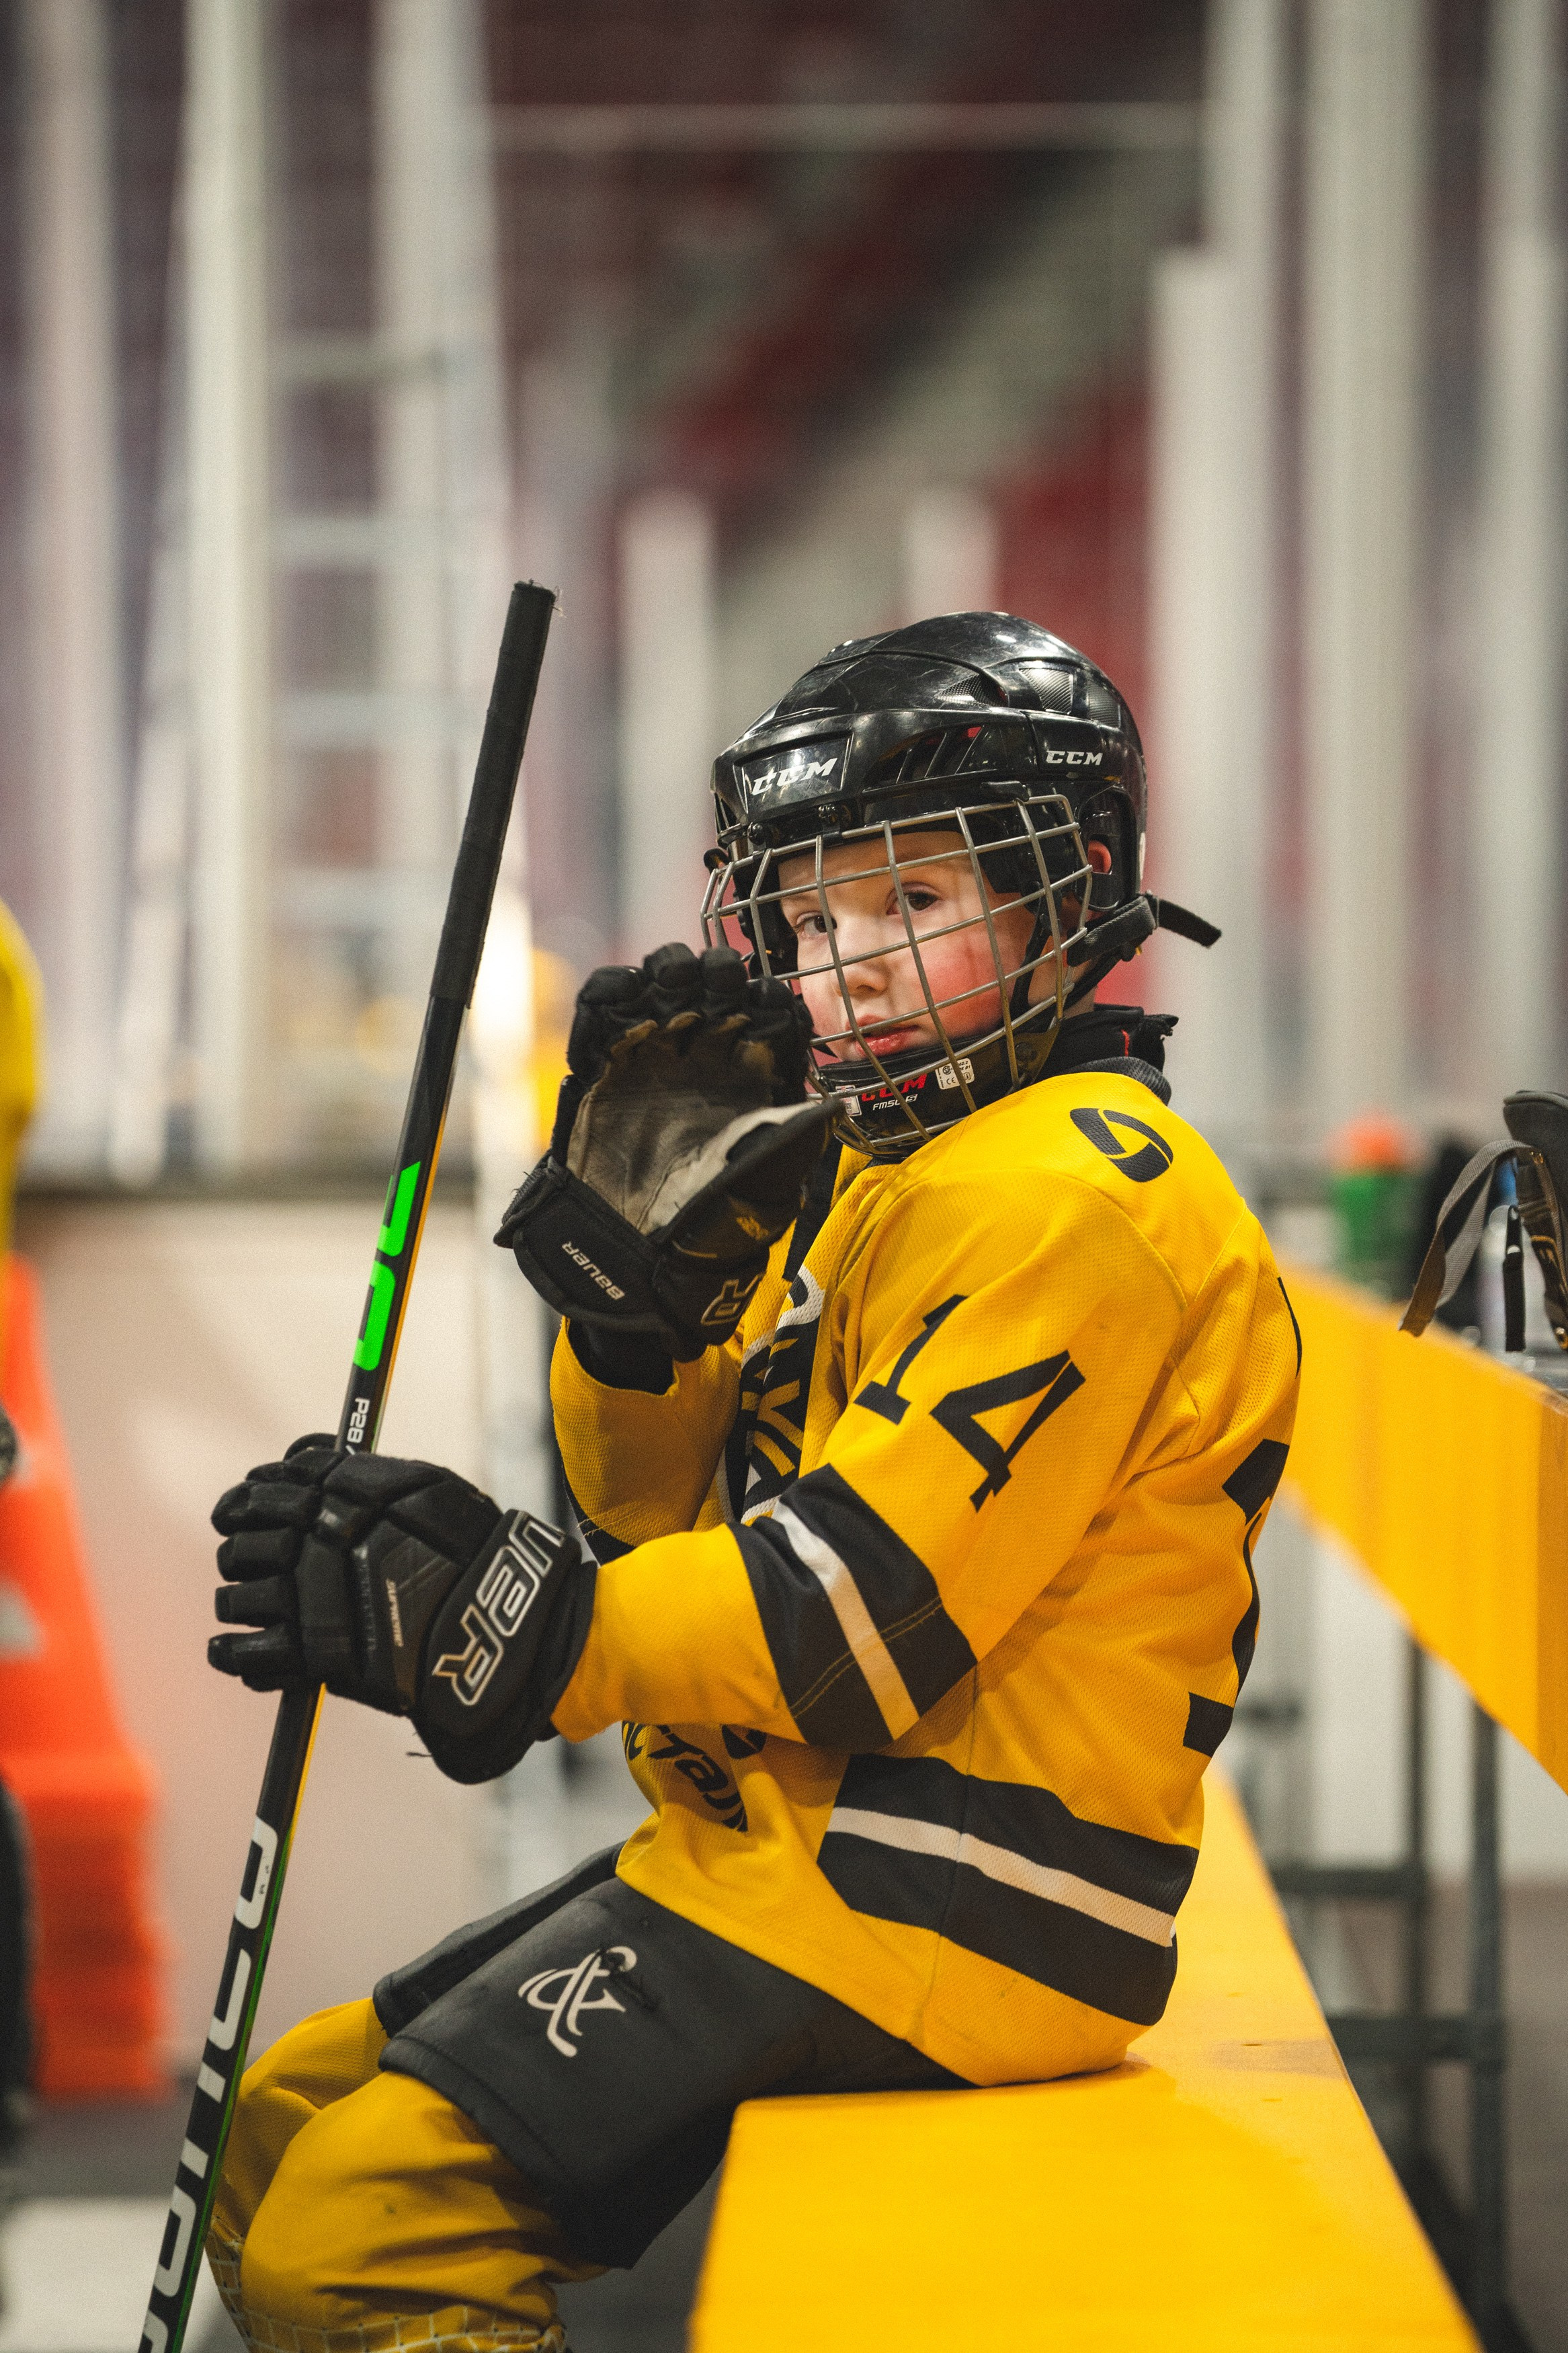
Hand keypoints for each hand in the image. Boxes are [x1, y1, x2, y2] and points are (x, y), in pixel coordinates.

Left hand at [208, 1436, 592, 1782]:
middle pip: (239, 1546)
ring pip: (234, 1599)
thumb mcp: (421, 1484)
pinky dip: (232, 1655)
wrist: (496, 1617)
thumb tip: (299, 1454)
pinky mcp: (312, 1657)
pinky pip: (242, 1656)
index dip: (243, 1502)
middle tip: (256, 1565)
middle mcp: (311, 1546)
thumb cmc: (467, 1547)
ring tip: (258, 1608)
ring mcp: (308, 1603)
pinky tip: (238, 1651)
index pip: (261, 1491)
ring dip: (240, 1602)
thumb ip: (355, 1472)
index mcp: (333, 1498)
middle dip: (242, 1554)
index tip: (240, 1512)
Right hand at [496, 942, 829, 1357]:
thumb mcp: (765, 1183)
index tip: (769, 1004)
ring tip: (673, 982)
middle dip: (720, 974)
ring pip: (663, 986)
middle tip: (718, 985)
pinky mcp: (603, 1068)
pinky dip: (611, 992)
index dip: (772, 1000)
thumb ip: (795, 1137)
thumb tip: (838, 1104)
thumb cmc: (710, 1226)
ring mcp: (654, 1059)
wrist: (636, 1260)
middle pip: (717, 987)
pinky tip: (625, 993)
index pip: (771, 1016)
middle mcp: (706, 1061)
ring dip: (669, 971)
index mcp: (753, 1080)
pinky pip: (603, 1012)